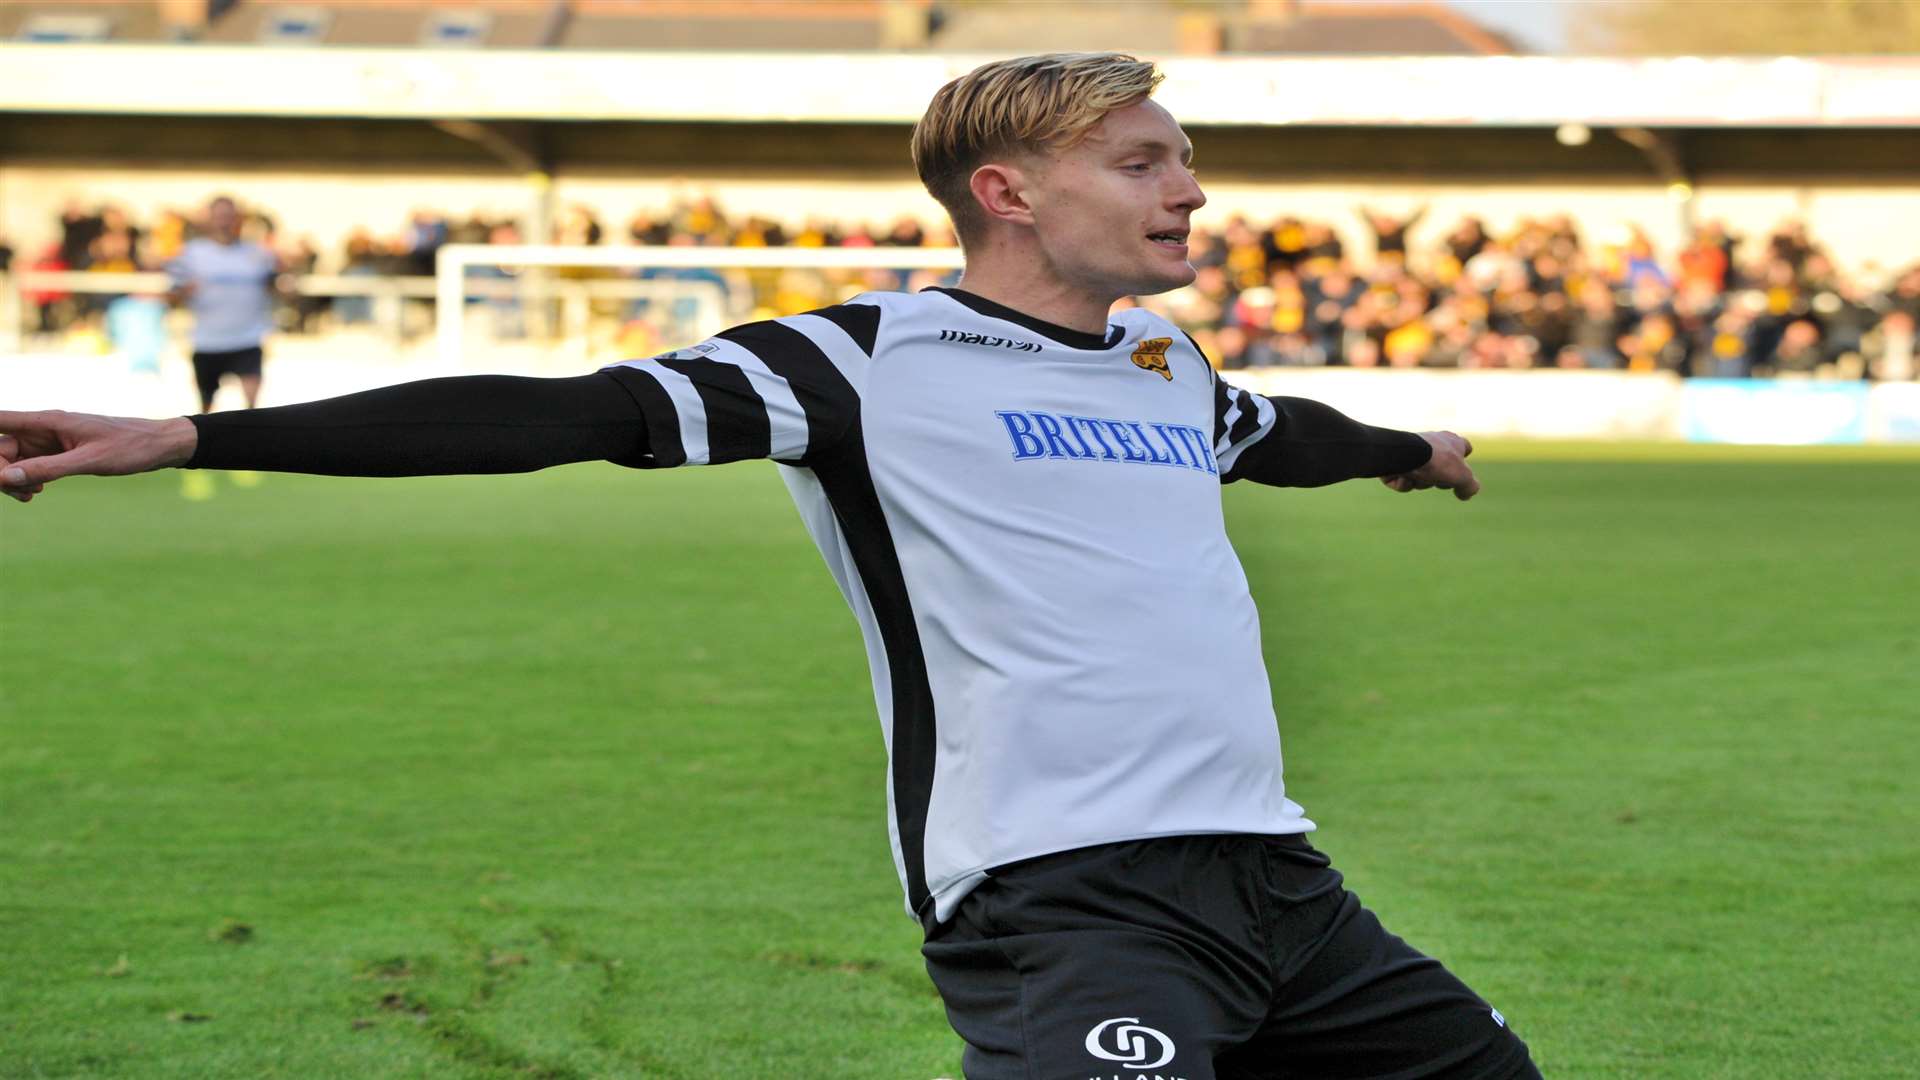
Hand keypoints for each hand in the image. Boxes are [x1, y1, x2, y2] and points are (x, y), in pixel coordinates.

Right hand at [0, 411, 198, 503]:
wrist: (160, 445)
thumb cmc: (130, 446)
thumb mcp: (90, 461)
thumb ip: (48, 468)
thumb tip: (5, 477)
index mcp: (48, 421)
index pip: (0, 421)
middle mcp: (44, 429)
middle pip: (1, 447)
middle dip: (1, 470)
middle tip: (20, 493)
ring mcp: (50, 442)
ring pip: (13, 460)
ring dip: (12, 479)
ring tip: (31, 496)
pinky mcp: (59, 453)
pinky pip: (30, 466)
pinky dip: (27, 479)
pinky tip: (37, 492)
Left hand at [1380, 431, 1479, 500]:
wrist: (1405, 455)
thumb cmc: (1438, 461)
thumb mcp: (1463, 477)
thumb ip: (1470, 487)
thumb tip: (1465, 495)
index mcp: (1452, 441)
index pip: (1464, 448)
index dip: (1464, 460)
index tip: (1460, 470)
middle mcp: (1432, 443)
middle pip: (1440, 470)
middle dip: (1438, 480)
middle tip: (1438, 479)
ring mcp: (1413, 451)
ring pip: (1420, 477)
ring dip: (1420, 482)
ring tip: (1418, 476)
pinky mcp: (1395, 461)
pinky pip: (1403, 480)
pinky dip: (1404, 483)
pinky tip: (1405, 478)